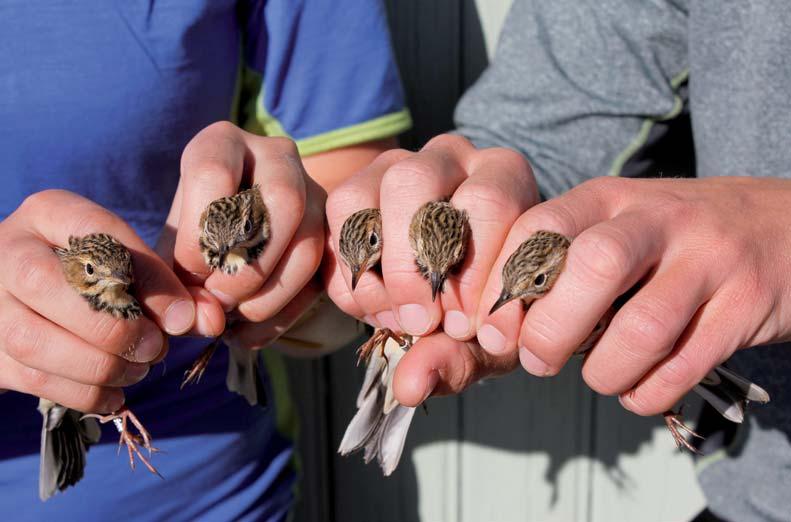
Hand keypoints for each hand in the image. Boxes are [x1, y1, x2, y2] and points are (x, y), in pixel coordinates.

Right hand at [0, 190, 195, 411]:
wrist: (29, 299)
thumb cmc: (96, 275)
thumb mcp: (130, 265)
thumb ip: (173, 289)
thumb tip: (208, 320)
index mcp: (49, 214)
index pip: (98, 234)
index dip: (145, 277)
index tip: (182, 316)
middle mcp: (7, 251)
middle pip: (45, 284)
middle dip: (113, 327)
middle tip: (156, 347)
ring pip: (33, 340)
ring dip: (100, 365)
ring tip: (138, 369)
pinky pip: (32, 379)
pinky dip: (84, 393)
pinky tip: (116, 392)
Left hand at [163, 122, 325, 347]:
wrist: (226, 241)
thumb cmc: (191, 239)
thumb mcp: (173, 250)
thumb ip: (179, 282)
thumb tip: (210, 321)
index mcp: (222, 143)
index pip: (215, 173)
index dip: (199, 235)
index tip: (189, 272)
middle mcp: (277, 156)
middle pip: (284, 200)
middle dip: (248, 264)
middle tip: (220, 298)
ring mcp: (315, 192)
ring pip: (310, 242)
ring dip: (269, 294)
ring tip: (235, 317)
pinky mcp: (334, 234)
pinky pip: (323, 276)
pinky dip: (286, 314)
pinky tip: (251, 333)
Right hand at [324, 134, 538, 402]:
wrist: (444, 291)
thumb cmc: (479, 311)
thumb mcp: (482, 342)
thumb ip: (456, 360)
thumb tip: (408, 386)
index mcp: (505, 179)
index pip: (489, 203)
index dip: (471, 273)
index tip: (466, 330)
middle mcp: (453, 157)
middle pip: (416, 183)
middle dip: (411, 265)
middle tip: (423, 323)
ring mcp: (400, 163)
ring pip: (368, 192)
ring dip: (379, 265)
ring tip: (397, 316)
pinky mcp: (357, 182)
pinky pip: (341, 210)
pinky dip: (349, 268)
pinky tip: (373, 304)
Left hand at [476, 176, 790, 415]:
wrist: (785, 224)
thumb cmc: (675, 237)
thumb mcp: (617, 224)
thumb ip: (562, 262)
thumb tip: (498, 328)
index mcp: (610, 198)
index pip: (539, 229)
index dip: (503, 285)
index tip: (491, 330)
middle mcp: (659, 220)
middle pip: (591, 268)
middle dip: (549, 329)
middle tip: (537, 361)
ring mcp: (709, 260)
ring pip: (642, 328)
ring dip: (604, 371)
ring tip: (599, 377)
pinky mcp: (746, 305)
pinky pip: (684, 365)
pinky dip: (648, 392)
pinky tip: (639, 389)